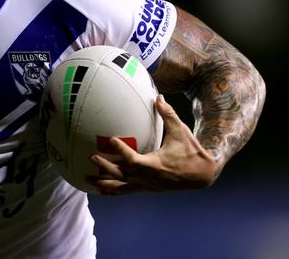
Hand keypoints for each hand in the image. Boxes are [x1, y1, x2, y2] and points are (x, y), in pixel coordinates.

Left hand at [86, 94, 217, 194]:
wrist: (201, 175)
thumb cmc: (191, 151)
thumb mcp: (181, 131)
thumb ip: (168, 114)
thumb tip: (159, 97)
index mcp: (155, 165)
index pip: (134, 159)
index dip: (121, 150)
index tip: (111, 139)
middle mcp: (149, 178)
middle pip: (122, 175)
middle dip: (106, 168)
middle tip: (92, 157)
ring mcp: (147, 185)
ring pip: (122, 188)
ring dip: (104, 184)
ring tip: (87, 179)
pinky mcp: (147, 188)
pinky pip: (126, 191)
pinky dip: (113, 191)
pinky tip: (100, 190)